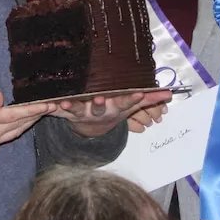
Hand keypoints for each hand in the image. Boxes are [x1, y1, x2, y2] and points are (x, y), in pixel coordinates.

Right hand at [0, 90, 53, 155]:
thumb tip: (0, 97)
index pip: (15, 115)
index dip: (33, 110)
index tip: (48, 105)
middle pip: (19, 125)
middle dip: (35, 115)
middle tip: (50, 106)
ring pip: (15, 133)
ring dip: (28, 123)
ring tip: (40, 113)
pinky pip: (6, 139)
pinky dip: (15, 130)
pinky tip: (22, 123)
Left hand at [50, 89, 172, 137]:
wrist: (91, 128)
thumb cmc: (113, 109)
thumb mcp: (131, 105)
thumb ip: (149, 99)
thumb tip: (170, 93)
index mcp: (116, 107)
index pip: (127, 102)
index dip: (134, 98)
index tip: (140, 92)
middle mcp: (100, 111)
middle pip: (101, 108)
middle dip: (101, 104)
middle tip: (100, 99)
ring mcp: (83, 112)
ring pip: (78, 109)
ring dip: (72, 106)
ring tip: (65, 103)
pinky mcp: (68, 112)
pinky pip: (59, 110)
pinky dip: (52, 107)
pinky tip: (49, 104)